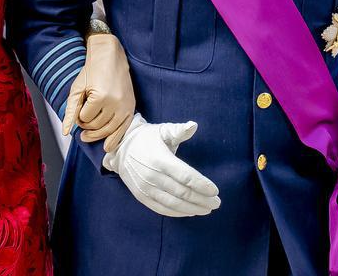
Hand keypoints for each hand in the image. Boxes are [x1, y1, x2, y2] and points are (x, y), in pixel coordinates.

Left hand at [62, 33, 135, 151]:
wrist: (110, 56)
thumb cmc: (91, 71)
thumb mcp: (77, 88)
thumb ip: (71, 111)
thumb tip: (65, 132)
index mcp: (100, 97)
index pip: (85, 119)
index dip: (79, 117)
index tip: (79, 109)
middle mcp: (115, 103)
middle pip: (97, 127)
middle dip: (87, 126)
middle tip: (82, 122)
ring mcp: (125, 106)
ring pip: (108, 130)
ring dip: (97, 133)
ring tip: (89, 132)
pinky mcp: (131, 107)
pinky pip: (123, 129)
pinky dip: (115, 139)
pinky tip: (107, 147)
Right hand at [102, 114, 220, 216]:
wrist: (120, 147)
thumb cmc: (147, 138)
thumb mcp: (162, 130)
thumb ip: (179, 130)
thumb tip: (194, 125)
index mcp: (160, 158)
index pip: (186, 177)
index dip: (202, 185)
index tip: (215, 191)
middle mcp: (152, 176)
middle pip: (182, 192)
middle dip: (202, 200)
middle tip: (216, 203)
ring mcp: (146, 188)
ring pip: (173, 204)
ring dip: (192, 209)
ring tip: (206, 209)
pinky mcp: (141, 196)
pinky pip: (161, 209)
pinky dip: (177, 213)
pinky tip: (189, 212)